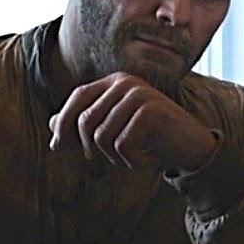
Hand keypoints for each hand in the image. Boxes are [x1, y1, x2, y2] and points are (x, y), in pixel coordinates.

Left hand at [48, 72, 216, 172]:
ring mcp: (139, 95)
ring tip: (129, 159)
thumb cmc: (152, 139)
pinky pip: (121, 145)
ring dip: (112, 158)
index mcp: (115, 82)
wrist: (192, 147)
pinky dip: (129, 161)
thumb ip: (85, 125)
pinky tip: (143, 161)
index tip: (58, 147)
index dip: (63, 123)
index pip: (77, 98)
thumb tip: (51, 126)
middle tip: (110, 160)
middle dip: (90, 148)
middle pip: (84, 120)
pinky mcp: (150, 112)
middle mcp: (125, 83)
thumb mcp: (116, 130)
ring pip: (101, 136)